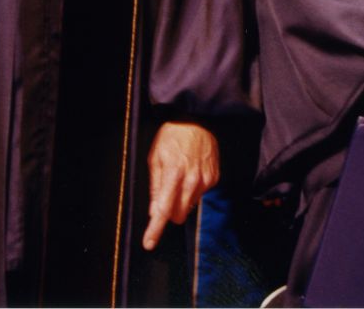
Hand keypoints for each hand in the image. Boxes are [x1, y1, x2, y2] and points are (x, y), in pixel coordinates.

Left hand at [142, 123, 218, 250]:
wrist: (197, 120)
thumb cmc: (172, 137)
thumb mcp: (156, 157)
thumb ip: (155, 187)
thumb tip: (154, 212)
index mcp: (173, 173)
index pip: (164, 209)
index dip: (155, 229)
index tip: (149, 244)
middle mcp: (192, 180)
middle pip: (178, 215)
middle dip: (170, 212)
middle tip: (166, 196)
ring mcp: (205, 180)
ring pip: (189, 206)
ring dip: (182, 199)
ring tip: (181, 175)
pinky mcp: (214, 178)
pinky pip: (200, 194)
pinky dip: (194, 189)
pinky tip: (192, 171)